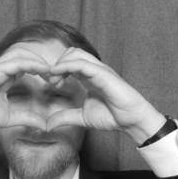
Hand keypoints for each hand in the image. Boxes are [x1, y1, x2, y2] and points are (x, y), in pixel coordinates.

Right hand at [0, 44, 56, 140]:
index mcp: (5, 76)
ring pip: (22, 54)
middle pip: (27, 55)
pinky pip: (15, 61)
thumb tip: (44, 124)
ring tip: (52, 70)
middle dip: (43, 62)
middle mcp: (2, 68)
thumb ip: (26, 117)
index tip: (56, 80)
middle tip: (58, 73)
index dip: (42, 70)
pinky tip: (41, 69)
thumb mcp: (10, 117)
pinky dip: (30, 63)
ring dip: (39, 60)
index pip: (28, 65)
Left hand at [44, 47, 164, 144]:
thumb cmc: (112, 116)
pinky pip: (82, 63)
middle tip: (51, 83)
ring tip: (55, 82)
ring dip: (60, 65)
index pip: (69, 62)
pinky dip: (66, 66)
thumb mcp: (82, 117)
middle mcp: (93, 70)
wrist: (130, 120)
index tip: (49, 84)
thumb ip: (65, 117)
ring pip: (75, 53)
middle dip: (56, 65)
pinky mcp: (102, 74)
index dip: (56, 70)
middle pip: (70, 53)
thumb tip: (47, 125)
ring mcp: (98, 70)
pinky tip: (57, 74)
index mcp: (88, 77)